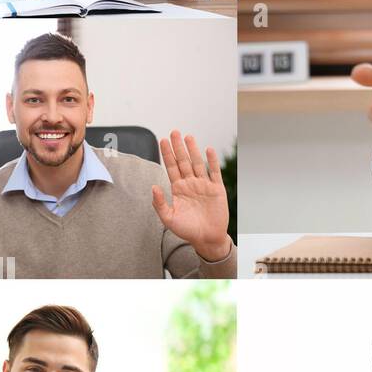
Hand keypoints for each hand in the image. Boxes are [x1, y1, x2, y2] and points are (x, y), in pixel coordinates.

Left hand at [151, 131, 230, 261]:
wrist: (206, 238)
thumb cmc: (187, 230)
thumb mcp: (168, 218)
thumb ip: (160, 203)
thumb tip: (154, 187)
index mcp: (178, 189)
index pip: (171, 167)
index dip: (167, 154)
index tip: (163, 141)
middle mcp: (190, 184)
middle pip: (183, 161)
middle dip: (178, 147)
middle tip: (174, 132)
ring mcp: (204, 185)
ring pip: (198, 163)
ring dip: (193, 150)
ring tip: (188, 137)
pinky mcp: (217, 189)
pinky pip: (214, 172)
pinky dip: (212, 161)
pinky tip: (208, 149)